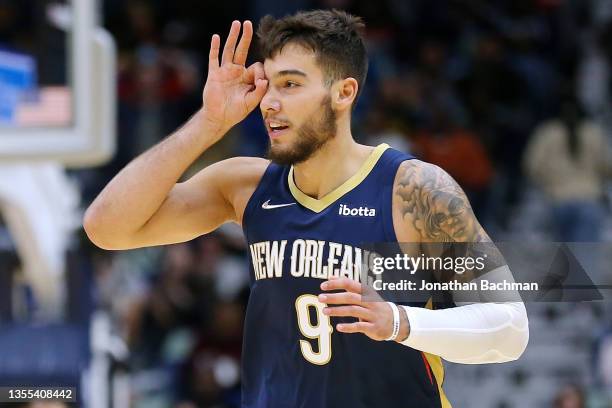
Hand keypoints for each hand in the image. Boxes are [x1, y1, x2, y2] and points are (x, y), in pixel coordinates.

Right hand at [202, 20, 267, 137]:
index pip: (256, 66)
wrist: (219, 118)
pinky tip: (216, 37)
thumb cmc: (236, 112)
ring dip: (232, 37)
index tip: (259, 83)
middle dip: (245, 38)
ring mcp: (224, 72)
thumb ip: (259, 92)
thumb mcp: (251, 103)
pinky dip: (215, 48)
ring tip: (236, 24)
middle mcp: (236, 72)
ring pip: (229, 50)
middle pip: (241, 50)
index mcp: (247, 78)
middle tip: (248, 24)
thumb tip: (264, 80)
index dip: (260, 73)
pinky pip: (214, 59)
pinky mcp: (214, 75)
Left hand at [318, 277, 409, 341]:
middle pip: (350, 297)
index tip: (322, 286)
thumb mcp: (364, 293)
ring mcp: (372, 314)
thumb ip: (348, 285)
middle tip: (320, 298)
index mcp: (366, 291)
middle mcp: (369, 301)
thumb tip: (330, 276)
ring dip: (337, 310)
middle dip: (334, 297)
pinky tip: (338, 327)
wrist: (396, 321)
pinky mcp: (373, 327)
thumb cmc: (374, 305)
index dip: (336, 284)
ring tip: (324, 311)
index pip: (349, 283)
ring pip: (353, 310)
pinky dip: (349, 327)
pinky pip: (360, 326)